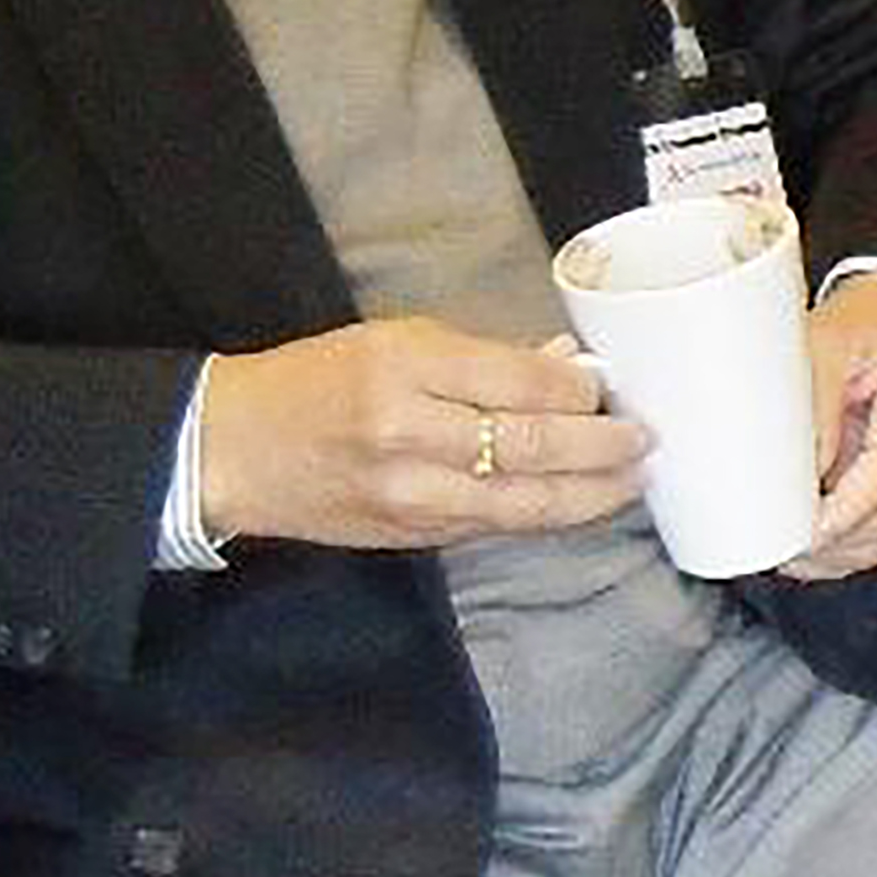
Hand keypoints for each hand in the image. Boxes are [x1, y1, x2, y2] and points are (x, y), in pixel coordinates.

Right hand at [198, 316, 645, 549]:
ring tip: (633, 480)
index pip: (519, 382)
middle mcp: (411, 434)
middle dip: (602, 446)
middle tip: (644, 439)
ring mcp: (414, 495)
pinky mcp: (414, 535)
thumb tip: (565, 367)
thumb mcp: (393, 340)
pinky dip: (545, 514)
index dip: (579, 390)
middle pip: (533, 447)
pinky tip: (580, 502)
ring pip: (525, 503)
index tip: (610, 387)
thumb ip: (482, 358)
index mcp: (405, 368)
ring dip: (591, 494)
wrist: (232, 450)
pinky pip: (496, 526)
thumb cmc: (314, 380)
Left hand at [784, 274, 876, 580]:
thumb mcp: (819, 346)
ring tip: (784, 551)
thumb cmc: (850, 333)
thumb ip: (810, 406)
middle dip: (830, 541)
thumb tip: (795, 475)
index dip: (841, 511)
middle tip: (776, 548)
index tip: (798, 533)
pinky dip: (841, 549)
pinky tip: (809, 547)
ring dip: (832, 553)